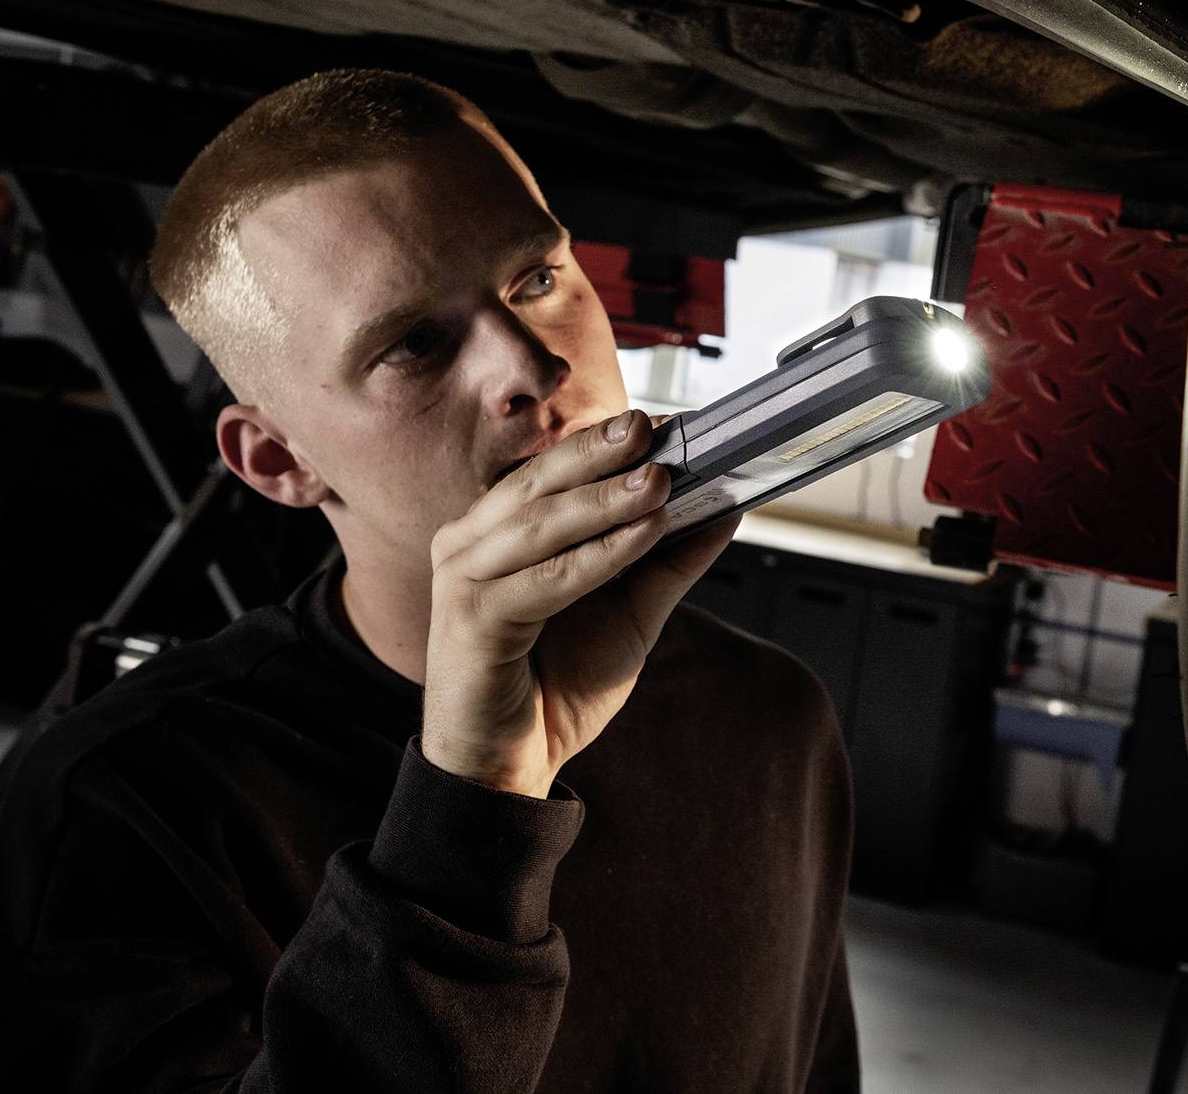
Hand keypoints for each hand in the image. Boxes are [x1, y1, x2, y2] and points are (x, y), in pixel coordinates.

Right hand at [421, 409, 737, 797]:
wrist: (510, 766)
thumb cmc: (556, 684)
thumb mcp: (630, 613)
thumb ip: (669, 561)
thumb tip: (724, 510)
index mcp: (497, 528)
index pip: (554, 470)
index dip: (605, 443)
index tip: (663, 422)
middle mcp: (470, 541)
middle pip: (541, 482)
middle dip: (600, 452)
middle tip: (653, 427)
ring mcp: (463, 577)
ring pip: (543, 524)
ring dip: (607, 500)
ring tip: (660, 480)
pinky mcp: (470, 619)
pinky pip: (546, 579)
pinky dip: (599, 555)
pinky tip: (645, 534)